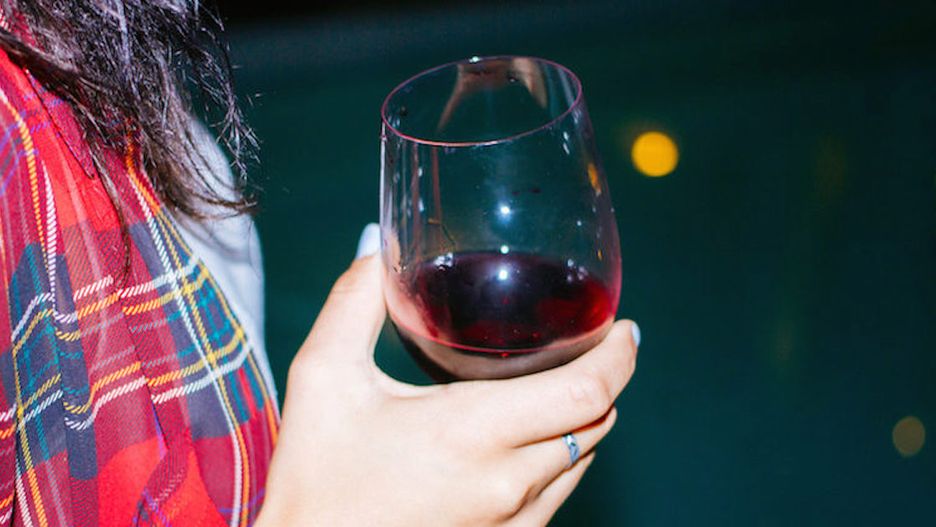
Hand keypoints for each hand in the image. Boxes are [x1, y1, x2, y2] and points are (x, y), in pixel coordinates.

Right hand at [256, 246, 638, 525]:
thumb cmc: (315, 479)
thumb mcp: (324, 379)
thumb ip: (354, 304)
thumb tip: (377, 246)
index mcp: (473, 432)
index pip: (586, 391)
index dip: (620, 356)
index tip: (626, 329)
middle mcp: (507, 482)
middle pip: (596, 423)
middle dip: (607, 380)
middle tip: (598, 346)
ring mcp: (511, 522)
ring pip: (582, 461)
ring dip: (585, 419)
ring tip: (567, 384)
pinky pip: (558, 495)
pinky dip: (564, 458)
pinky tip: (535, 440)